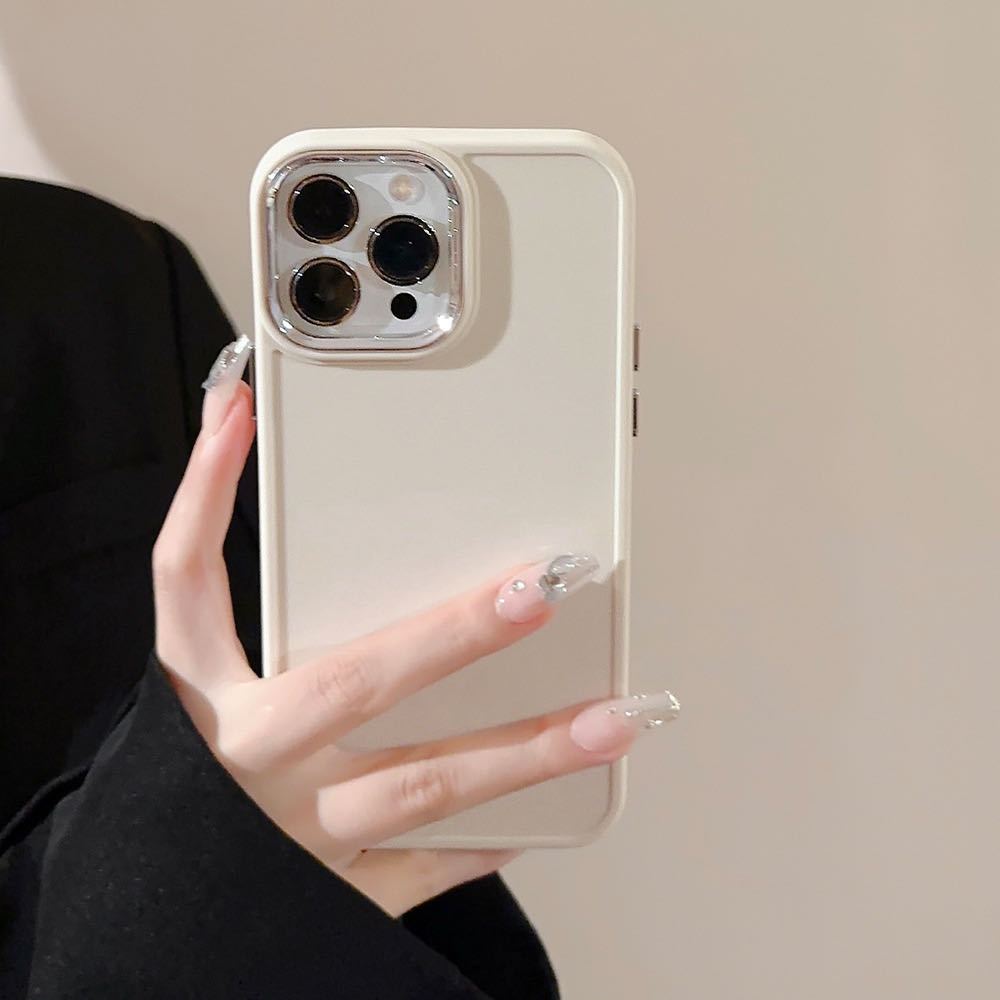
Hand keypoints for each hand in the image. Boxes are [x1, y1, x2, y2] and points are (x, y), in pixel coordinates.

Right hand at [151, 343, 678, 916]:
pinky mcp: (338, 893)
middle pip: (350, 683)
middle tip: (540, 587)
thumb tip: (244, 443)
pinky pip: (425, 866)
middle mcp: (248, 760)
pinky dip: (490, 837)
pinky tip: (552, 807)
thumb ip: (218, 581)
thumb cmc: (184, 779)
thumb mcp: (188, 679)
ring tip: (612, 719)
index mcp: (197, 697)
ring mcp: (298, 833)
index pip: (191, 576)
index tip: (248, 411)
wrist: (151, 910)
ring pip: (420, 788)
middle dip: (450, 634)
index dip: (210, 490)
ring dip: (522, 751)